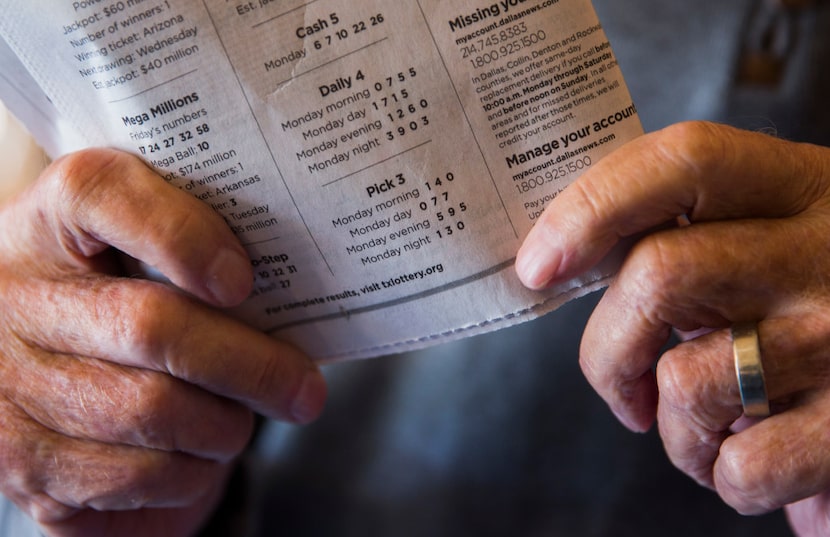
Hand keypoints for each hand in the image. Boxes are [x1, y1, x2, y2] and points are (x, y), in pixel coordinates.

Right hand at [0, 149, 326, 535]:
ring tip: (238, 418)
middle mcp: (17, 296)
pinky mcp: (23, 460)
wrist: (38, 372)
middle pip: (151, 325)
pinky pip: (133, 475)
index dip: (181, 235)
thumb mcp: (141, 257)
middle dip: (250, 365)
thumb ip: (200, 251)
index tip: (242, 281)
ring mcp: (10, 383)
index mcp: (53, 219)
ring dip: (222, 426)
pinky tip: (197, 455)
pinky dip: (190, 473)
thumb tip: (299, 299)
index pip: (101, 193)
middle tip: (304, 387)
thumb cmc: (119, 303)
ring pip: (151, 411)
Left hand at [516, 122, 829, 535]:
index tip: (537, 266)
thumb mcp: (779, 239)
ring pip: (686, 381)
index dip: (592, 207)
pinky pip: (740, 465)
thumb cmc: (817, 305)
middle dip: (609, 351)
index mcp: (802, 187)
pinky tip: (745, 461)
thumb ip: (697, 233)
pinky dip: (720, 475)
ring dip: (672, 427)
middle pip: (660, 275)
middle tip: (619, 384)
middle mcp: (827, 251)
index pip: (683, 162)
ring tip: (702, 430)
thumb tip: (564, 264)